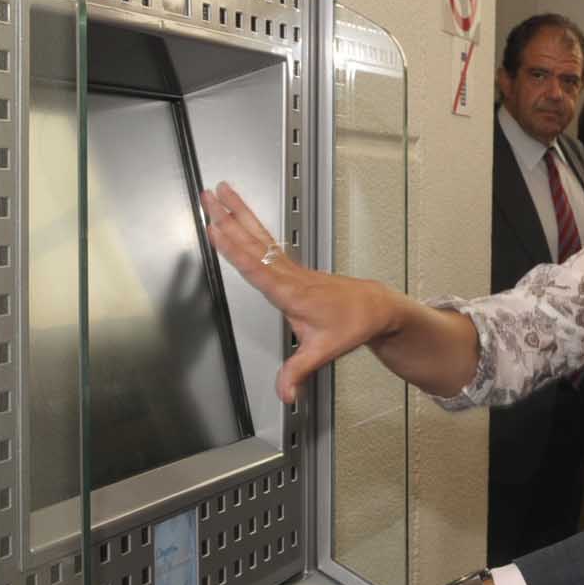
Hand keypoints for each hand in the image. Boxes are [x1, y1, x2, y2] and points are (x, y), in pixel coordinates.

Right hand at [200, 181, 400, 401]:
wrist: (374, 307)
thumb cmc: (351, 324)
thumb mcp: (325, 352)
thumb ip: (300, 371)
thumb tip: (285, 394)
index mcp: (292, 293)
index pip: (258, 268)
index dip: (235, 250)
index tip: (217, 230)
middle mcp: (289, 274)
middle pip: (254, 241)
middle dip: (229, 218)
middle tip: (209, 195)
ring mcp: (290, 267)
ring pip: (259, 234)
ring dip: (237, 211)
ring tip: (218, 190)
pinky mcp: (291, 266)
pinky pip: (265, 239)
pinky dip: (249, 222)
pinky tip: (236, 212)